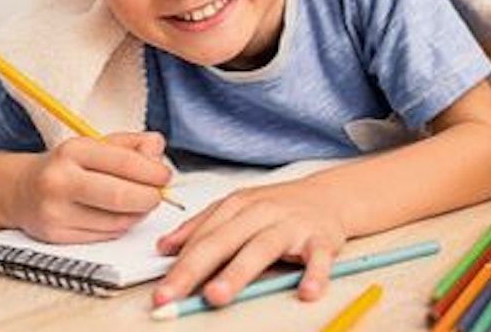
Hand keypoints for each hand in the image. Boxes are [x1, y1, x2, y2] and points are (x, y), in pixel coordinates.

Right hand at [7, 131, 170, 242]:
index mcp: (73, 150)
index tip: (164, 176)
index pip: (125, 162)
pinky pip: (104, 235)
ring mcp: (55, 211)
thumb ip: (134, 145)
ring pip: (116, 221)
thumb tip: (158, 156)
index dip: (153, 172)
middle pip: (121, 197)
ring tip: (138, 203)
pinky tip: (118, 215)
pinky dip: (120, 226)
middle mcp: (60, 180)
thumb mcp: (98, 144)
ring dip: (138, 214)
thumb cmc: (68, 165)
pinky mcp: (55, 235)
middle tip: (157, 195)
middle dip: (149, 198)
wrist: (21, 189)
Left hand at [151, 178, 346, 307]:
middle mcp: (261, 212)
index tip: (161, 293)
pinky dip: (315, 275)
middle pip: (222, 241)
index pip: (202, 238)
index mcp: (237, 206)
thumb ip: (201, 227)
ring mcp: (291, 225)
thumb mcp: (237, 208)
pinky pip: (318, 258)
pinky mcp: (322, 238)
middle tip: (172, 295)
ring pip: (262, 248)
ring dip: (237, 273)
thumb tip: (165, 247)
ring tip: (216, 296)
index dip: (178, 267)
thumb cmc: (279, 207)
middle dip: (194, 270)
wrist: (329, 195)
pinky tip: (306, 292)